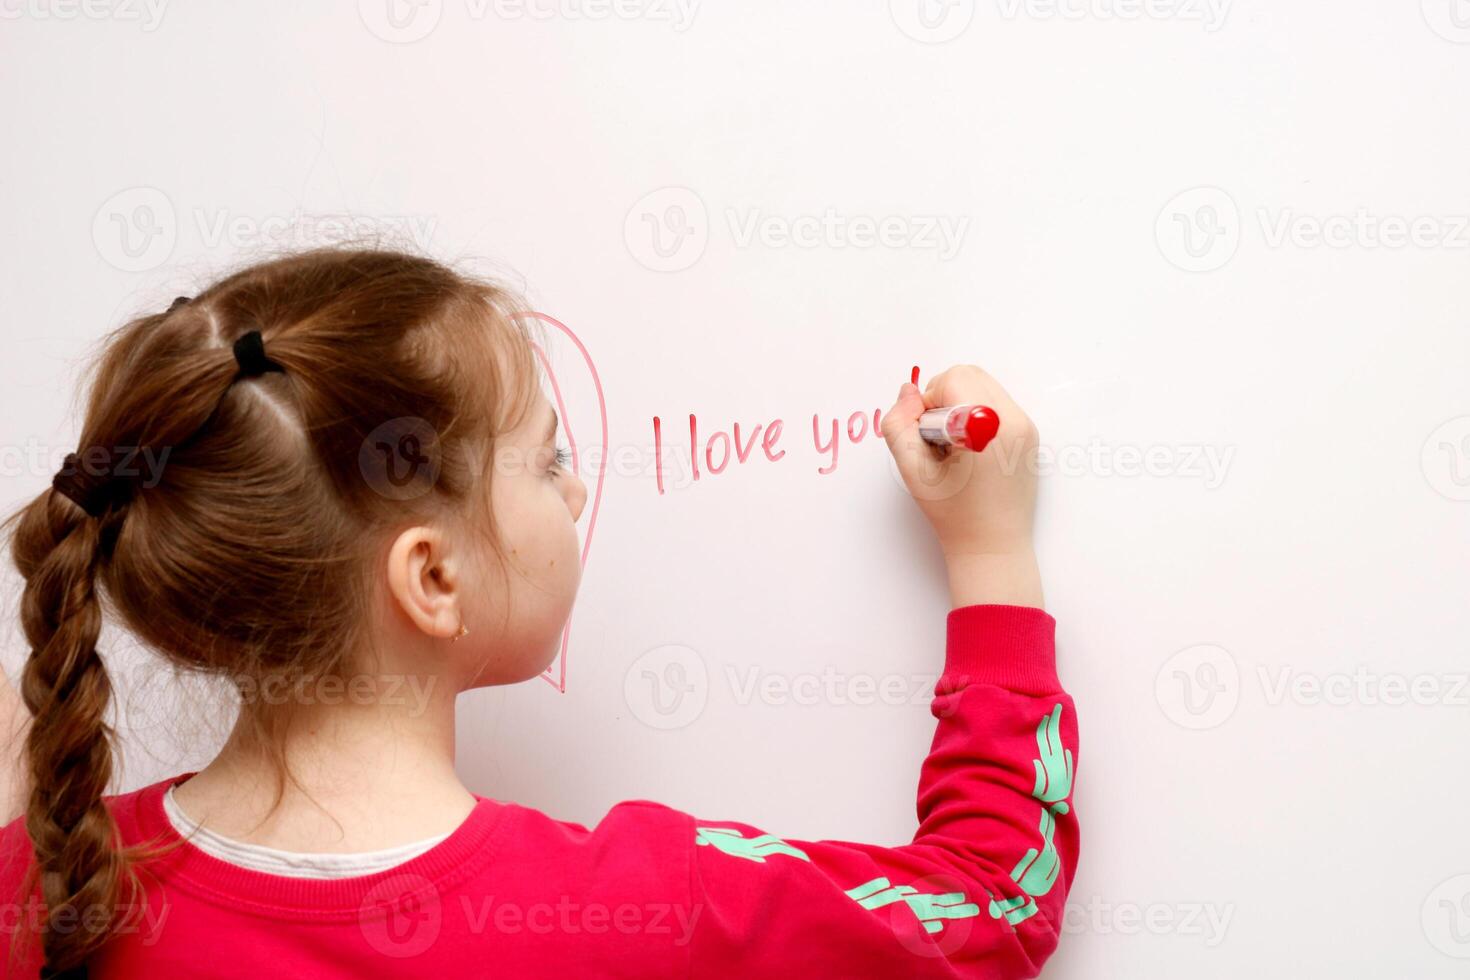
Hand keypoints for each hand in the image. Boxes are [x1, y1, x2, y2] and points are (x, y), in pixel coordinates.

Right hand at [881, 365, 1041, 607]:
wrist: (993, 546)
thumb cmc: (953, 514)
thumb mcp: (912, 471)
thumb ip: (898, 425)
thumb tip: (908, 392)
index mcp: (986, 427)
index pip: (953, 379)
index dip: (930, 403)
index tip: (929, 436)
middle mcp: (1014, 420)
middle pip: (971, 375)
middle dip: (946, 397)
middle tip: (940, 439)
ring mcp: (1026, 427)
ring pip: (984, 386)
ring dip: (961, 404)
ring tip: (956, 446)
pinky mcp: (1030, 435)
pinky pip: (998, 404)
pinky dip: (978, 415)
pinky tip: (972, 451)